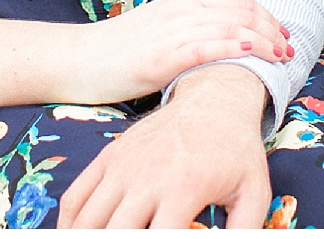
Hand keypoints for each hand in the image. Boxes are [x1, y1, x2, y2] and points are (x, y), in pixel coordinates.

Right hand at [59, 63, 271, 227]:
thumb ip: (245, 231)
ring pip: (88, 220)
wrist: (213, 99)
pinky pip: (76, 197)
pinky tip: (77, 235)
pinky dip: (70, 224)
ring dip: (87, 237)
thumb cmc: (236, 151)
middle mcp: (147, 177)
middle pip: (114, 233)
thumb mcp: (253, 192)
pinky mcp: (110, 157)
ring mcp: (122, 165)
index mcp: (183, 188)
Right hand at [65, 0, 293, 105]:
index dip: (265, 15)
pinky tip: (254, 52)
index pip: (236, 1)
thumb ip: (185, 31)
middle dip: (271, 27)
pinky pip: (206, 46)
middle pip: (240, 11)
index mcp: (181, 4)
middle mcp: (181, 12)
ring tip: (282, 55)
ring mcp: (171, 32)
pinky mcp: (162, 56)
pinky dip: (234, 46)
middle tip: (290, 46)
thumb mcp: (156, 32)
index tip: (283, 33)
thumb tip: (216, 42)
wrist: (75, 60)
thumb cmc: (115, 52)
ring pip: (230, 25)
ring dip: (263, 39)